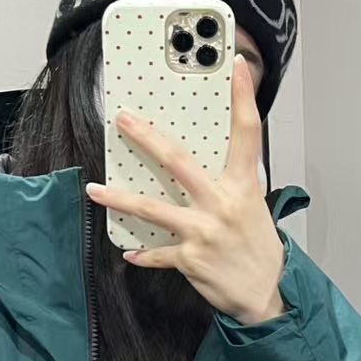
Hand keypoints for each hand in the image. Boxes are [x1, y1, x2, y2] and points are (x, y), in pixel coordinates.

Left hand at [85, 55, 289, 325]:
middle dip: (147, 138)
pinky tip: (130, 252)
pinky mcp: (190, 258)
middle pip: (179, 162)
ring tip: (95, 188)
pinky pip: (156, 252)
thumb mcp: (252, 207)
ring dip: (120, 197)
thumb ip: (228, 185)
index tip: (236, 66)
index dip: (243, 97)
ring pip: (153, 208)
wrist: (266, 294)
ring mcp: (205, 231)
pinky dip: (142, 253)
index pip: (247, 132)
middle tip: (124, 119)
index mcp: (243, 186)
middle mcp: (223, 203)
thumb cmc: (257, 247)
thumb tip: (192, 169)